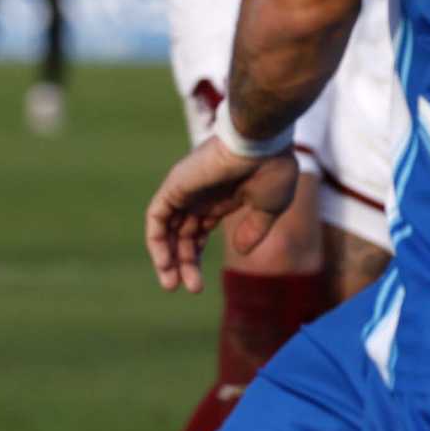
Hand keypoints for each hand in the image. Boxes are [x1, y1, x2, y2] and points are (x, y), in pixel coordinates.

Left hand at [145, 136, 300, 293]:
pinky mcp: (175, 186)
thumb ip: (254, 229)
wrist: (262, 142)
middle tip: (188, 288)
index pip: (199, 231)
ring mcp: (186, 190)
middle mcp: (200, 195)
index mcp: (222, 198)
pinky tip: (163, 262)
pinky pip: (157, 217)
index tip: (198, 285)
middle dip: (183, 262)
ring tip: (170, 284)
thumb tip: (240, 251)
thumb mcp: (269, 207)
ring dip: (167, 256)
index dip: (196, 256)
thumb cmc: (273, 168)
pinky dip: (157, 239)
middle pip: (183, 234)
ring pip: (167, 228)